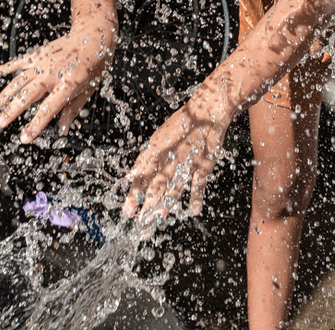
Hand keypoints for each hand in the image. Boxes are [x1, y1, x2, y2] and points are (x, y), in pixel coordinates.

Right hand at [0, 28, 113, 142]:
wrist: (93, 35)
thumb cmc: (94, 62)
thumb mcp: (88, 89)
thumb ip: (72, 110)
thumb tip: (63, 130)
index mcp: (68, 84)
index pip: (49, 108)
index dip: (36, 124)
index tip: (25, 137)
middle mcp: (53, 73)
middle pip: (28, 95)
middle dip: (12, 111)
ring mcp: (43, 63)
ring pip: (19, 81)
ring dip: (4, 95)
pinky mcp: (38, 54)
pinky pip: (18, 62)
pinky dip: (5, 67)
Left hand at [122, 92, 232, 219]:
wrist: (206, 111)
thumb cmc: (182, 124)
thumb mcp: (158, 139)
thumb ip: (145, 159)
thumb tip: (130, 175)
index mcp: (155, 153)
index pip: (141, 177)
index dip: (134, 195)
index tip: (127, 211)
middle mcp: (169, 159)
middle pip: (156, 186)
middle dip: (148, 205)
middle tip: (142, 223)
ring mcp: (186, 163)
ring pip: (175, 186)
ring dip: (167, 203)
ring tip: (160, 217)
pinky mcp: (203, 165)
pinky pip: (199, 183)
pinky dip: (196, 197)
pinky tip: (193, 210)